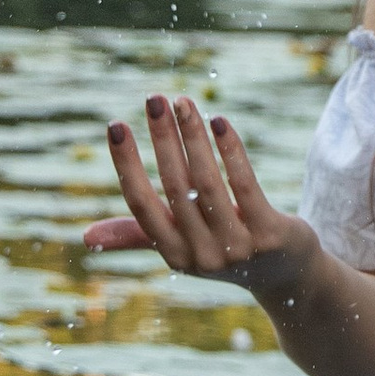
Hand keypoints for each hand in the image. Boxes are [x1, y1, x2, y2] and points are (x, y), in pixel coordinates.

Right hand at [83, 93, 318, 293]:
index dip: (126, 165)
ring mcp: (237, 248)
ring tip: (184, 102)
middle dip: (162, 139)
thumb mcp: (183, 245)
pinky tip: (219, 121)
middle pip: (175, 187)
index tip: (117, 126)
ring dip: (193, 137)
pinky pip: (245, 186)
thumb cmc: (226, 250)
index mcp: (173, 255)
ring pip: (208, 183)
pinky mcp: (270, 234)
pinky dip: (231, 151)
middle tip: (155, 99)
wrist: (288, 276)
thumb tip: (86, 237)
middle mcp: (202, 256)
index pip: (141, 205)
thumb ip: (139, 234)